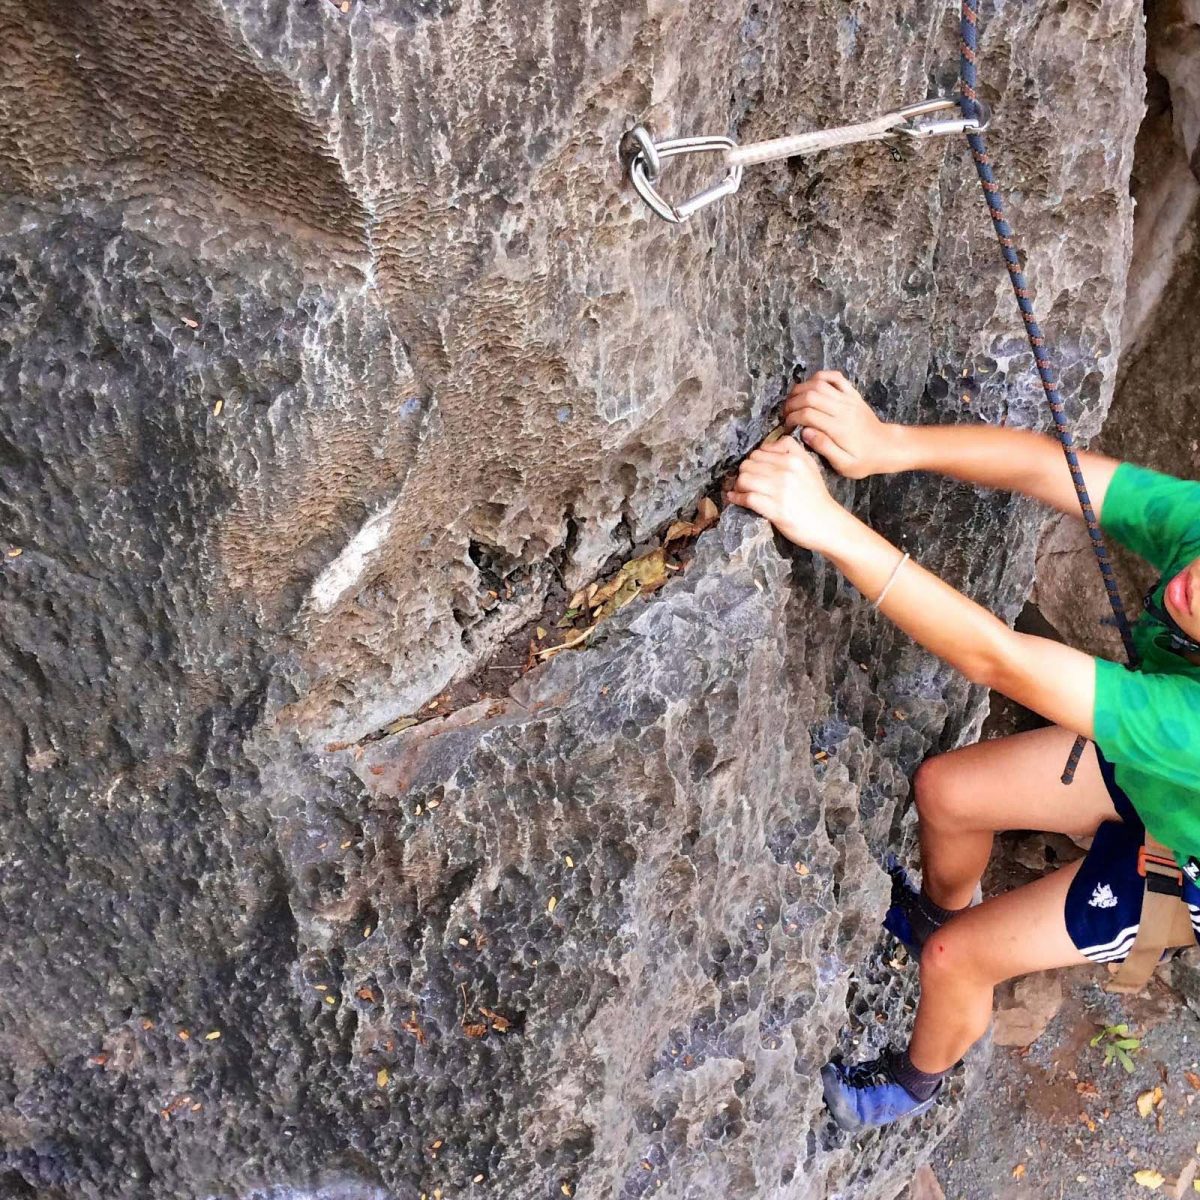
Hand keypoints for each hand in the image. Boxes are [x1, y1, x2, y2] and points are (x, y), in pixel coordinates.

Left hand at [725, 436, 846, 551]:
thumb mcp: (810, 466)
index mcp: (795, 458)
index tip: (755, 469)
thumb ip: (791, 452)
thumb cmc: (816, 497)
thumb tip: (765, 448)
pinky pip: (747, 498)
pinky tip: (735, 499)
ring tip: (741, 490)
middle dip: (744, 472)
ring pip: (744, 478)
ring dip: (739, 485)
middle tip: (746, 482)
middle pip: (749, 463)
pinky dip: (737, 498)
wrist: (827, 524)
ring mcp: (780, 489)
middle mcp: (787, 470)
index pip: (760, 451)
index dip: (754, 460)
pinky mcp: (774, 508)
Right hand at [782, 370, 899, 478]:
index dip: (792, 418)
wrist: (886, 447)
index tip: (786, 426)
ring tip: (793, 401)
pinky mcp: (852, 394)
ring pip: (819, 383)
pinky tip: (811, 385)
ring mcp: (848, 399)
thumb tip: (805, 433)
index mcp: (839, 428)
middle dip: (792, 403)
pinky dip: (820, 376)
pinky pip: (835, 377)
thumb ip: (824, 448)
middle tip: (786, 414)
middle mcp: (843, 409)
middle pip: (810, 396)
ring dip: (801, 389)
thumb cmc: (864, 460)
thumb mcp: (844, 464)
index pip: (808, 414)